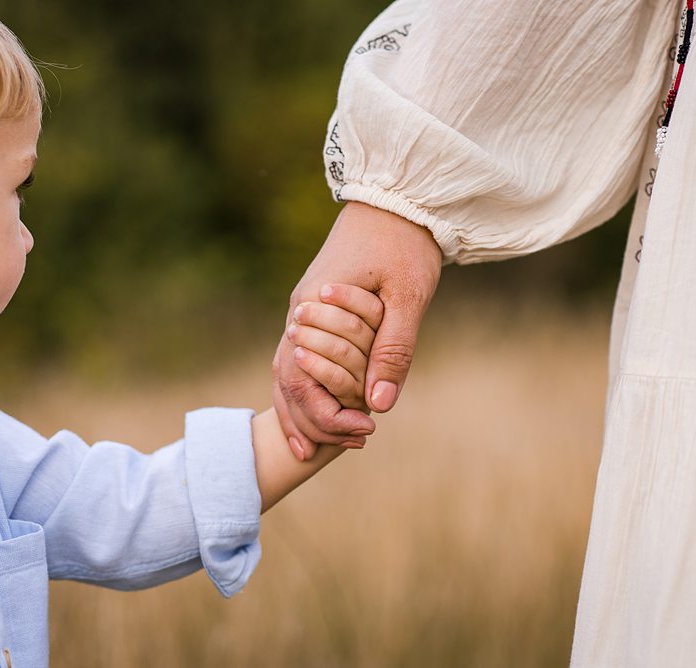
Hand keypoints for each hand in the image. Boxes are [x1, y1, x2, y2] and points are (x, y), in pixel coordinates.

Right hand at [273, 202, 441, 459]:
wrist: (394, 198)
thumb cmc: (404, 243)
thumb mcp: (408, 296)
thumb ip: (394, 349)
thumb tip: (380, 405)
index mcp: (314, 308)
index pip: (304, 377)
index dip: (329, 413)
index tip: (364, 432)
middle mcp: (299, 312)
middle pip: (287, 379)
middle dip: (310, 419)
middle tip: (341, 449)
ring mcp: (303, 311)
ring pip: (287, 370)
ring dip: (301, 409)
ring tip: (314, 448)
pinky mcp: (314, 310)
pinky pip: (300, 357)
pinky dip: (304, 387)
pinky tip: (316, 410)